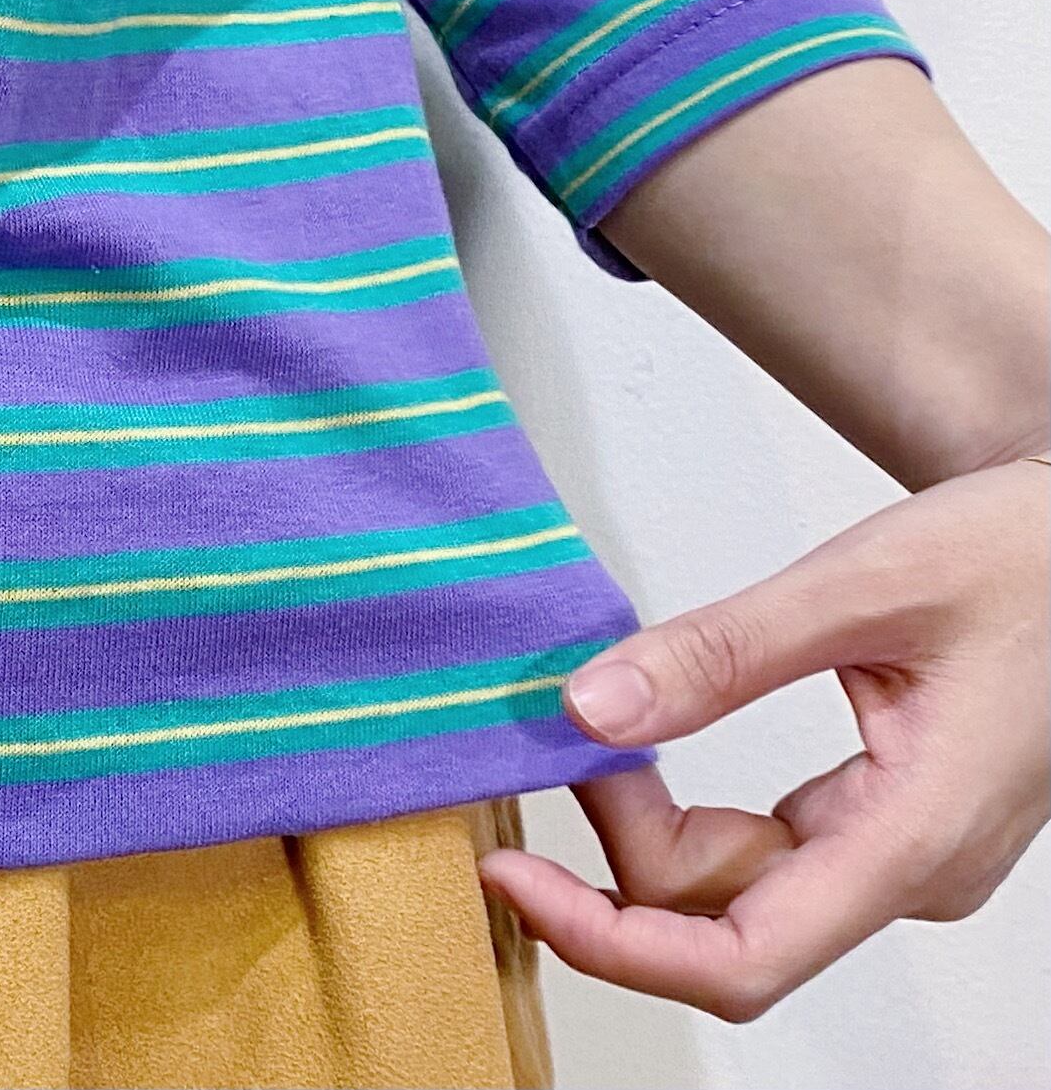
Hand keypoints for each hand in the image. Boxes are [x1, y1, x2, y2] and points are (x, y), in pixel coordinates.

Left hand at [479, 457, 1050, 1021]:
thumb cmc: (1020, 558)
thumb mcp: (860, 585)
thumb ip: (721, 654)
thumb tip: (590, 709)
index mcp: (916, 838)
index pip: (742, 959)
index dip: (610, 940)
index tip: (517, 880)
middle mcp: (913, 871)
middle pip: (724, 918)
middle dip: (618, 844)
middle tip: (562, 733)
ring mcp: (901, 854)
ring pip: (738, 887)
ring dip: (650, 822)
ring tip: (600, 723)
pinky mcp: (885, 822)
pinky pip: (766, 849)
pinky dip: (689, 807)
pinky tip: (647, 743)